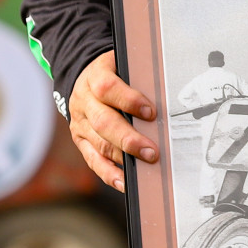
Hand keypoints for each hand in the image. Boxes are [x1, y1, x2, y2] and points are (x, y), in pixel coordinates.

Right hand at [69, 51, 157, 190]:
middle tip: (152, 151)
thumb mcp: (123, 65)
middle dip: (129, 139)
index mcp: (95, 76)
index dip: (129, 101)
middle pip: (103, 122)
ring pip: (99, 143)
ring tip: (147, 163)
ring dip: (123, 157)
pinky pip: (93, 160)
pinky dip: (109, 173)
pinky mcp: (80, 140)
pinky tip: (125, 182)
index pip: (107, 88)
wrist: (85, 76)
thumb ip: (139, 77)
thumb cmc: (113, 73)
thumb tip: (168, 96)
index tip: (151, 112)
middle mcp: (84, 100)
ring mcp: (80, 123)